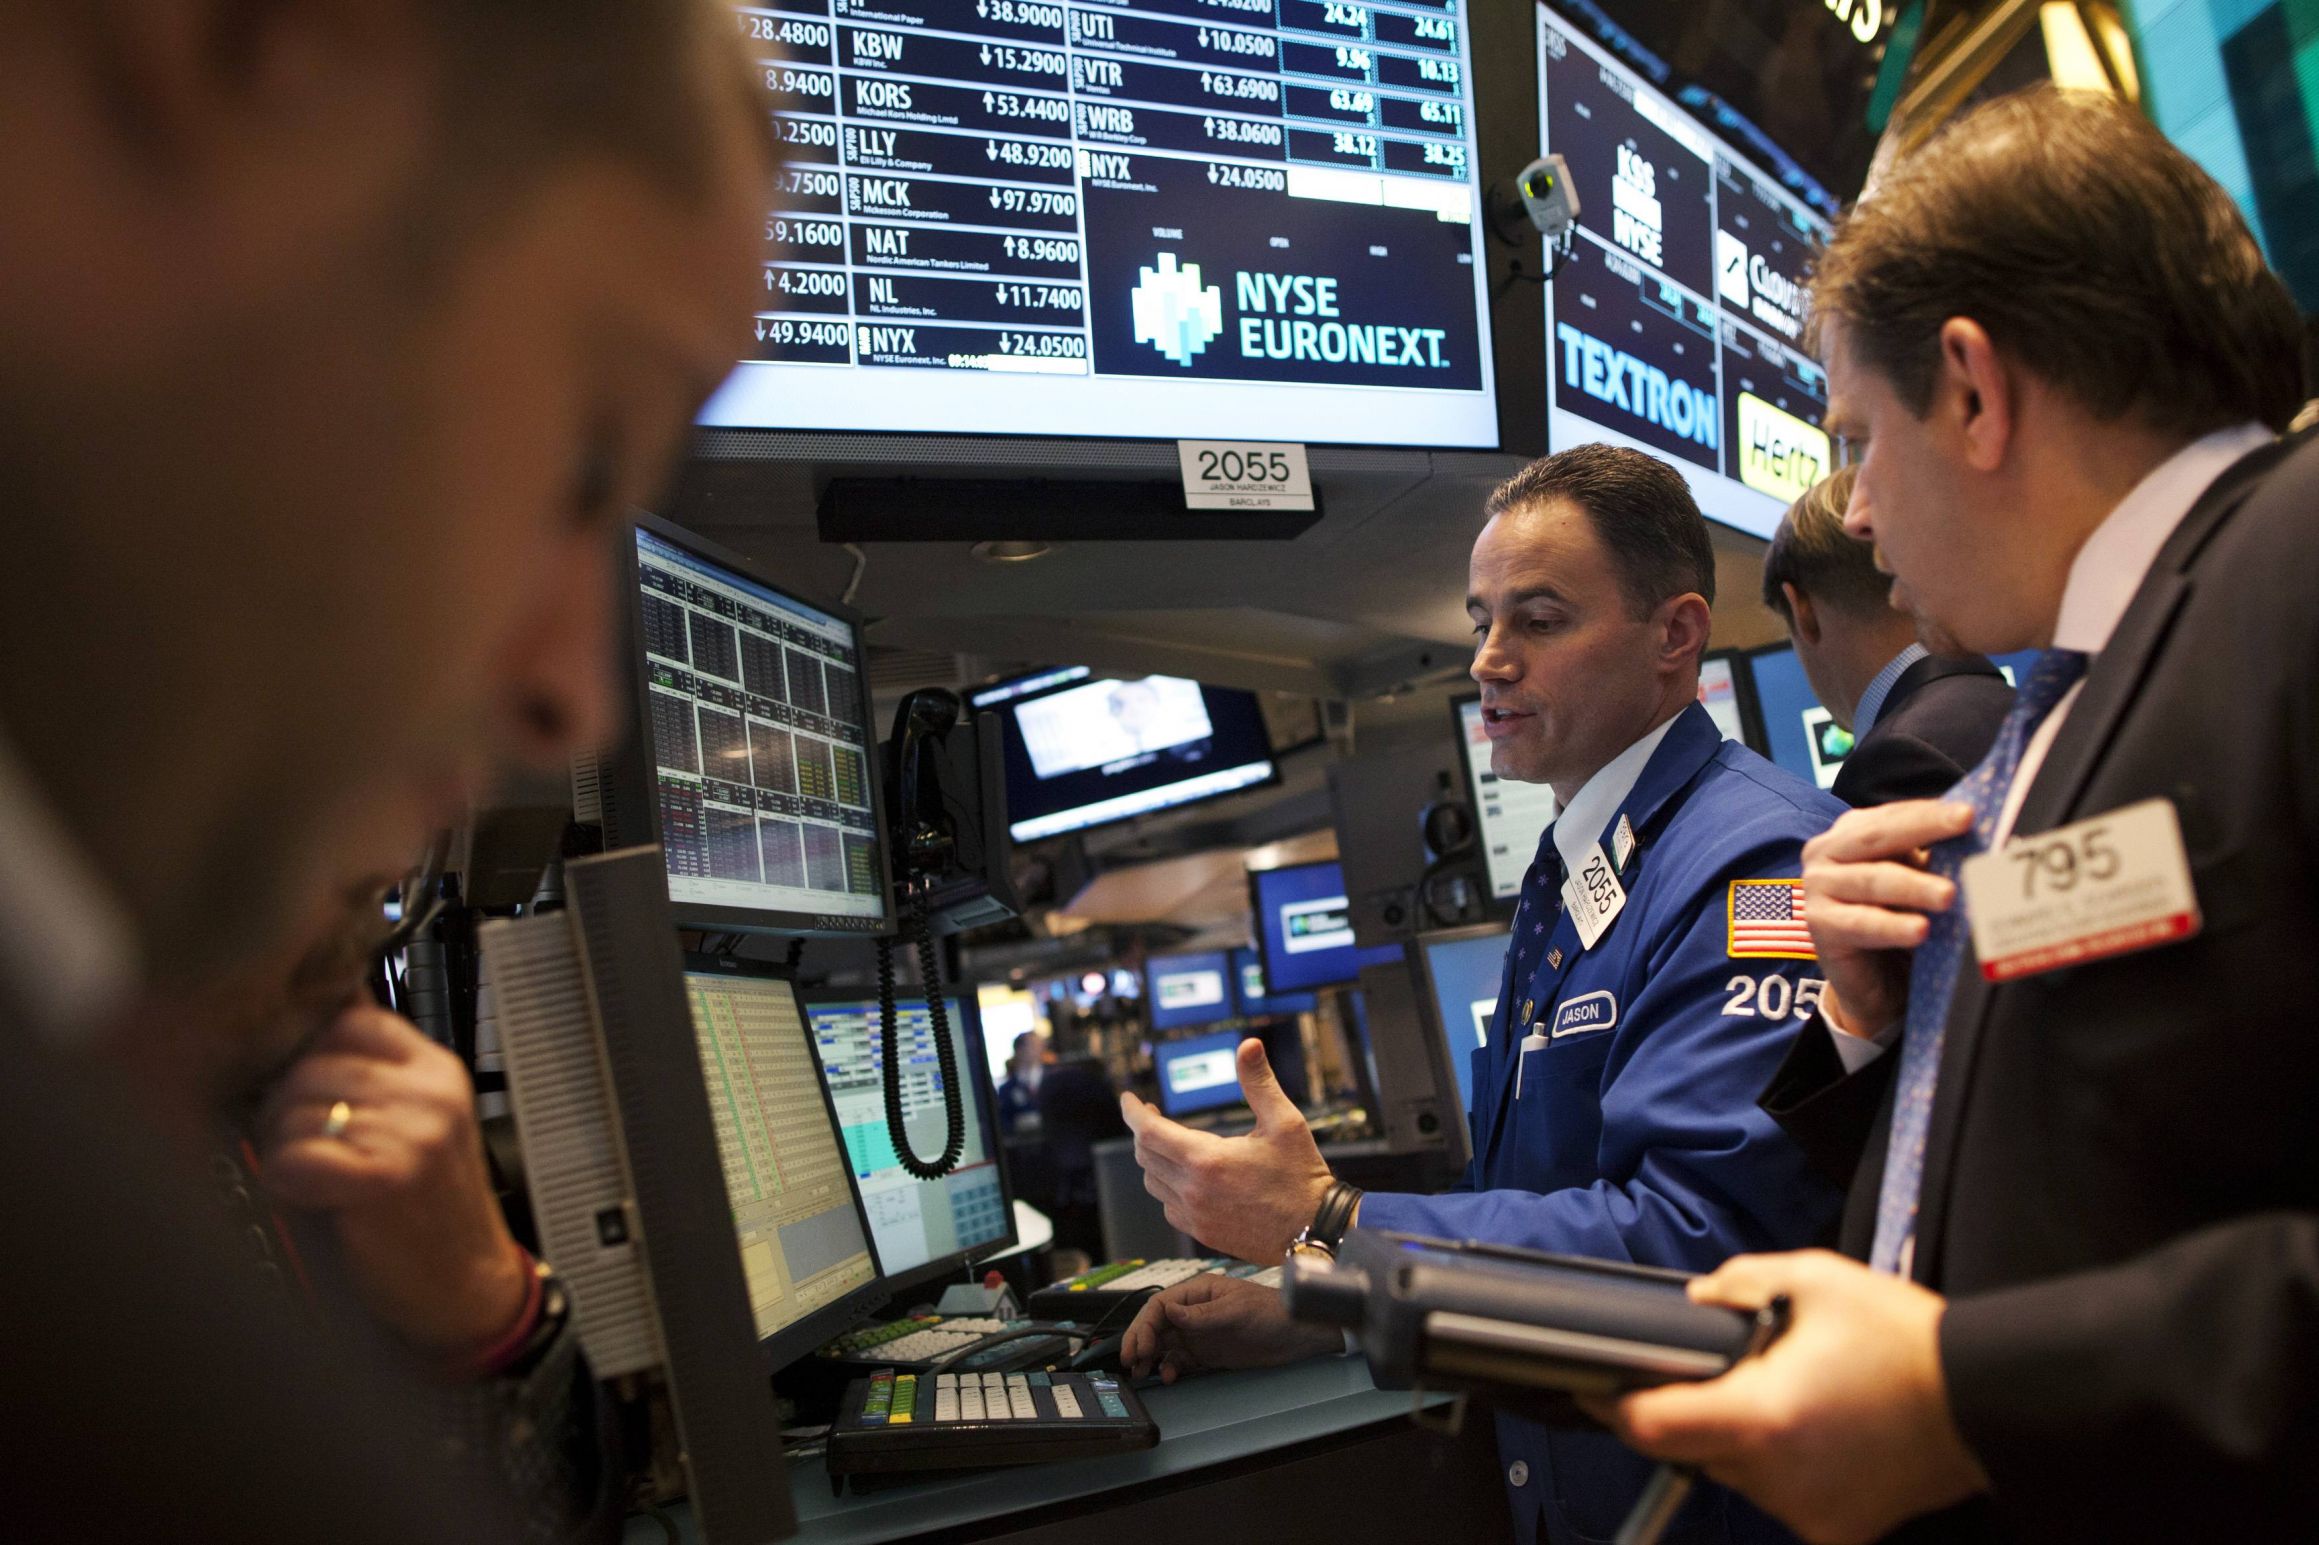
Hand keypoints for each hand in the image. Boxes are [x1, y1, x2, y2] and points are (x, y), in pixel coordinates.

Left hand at [253, 1004, 530, 1354]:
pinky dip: (284, 1184)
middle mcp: (429, 1093)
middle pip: (310, 1063)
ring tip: (316, 1181)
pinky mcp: (385, 1177)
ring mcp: (412, 1132)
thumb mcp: (414, 1126)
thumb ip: (370, 1076)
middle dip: (285, 1108)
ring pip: (292, 1111)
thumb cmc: (426, 1213)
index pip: (348, 1018)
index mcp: (436, 1070)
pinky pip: (291, 1159)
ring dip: (282, 1150)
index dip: (309, 1055)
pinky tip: (313, 1200)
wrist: (465, 1288)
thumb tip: (304, 1023)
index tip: (306, 1093)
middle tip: (306, 1151)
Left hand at [1120, 1038, 1331, 1262]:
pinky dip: (1167, 1187)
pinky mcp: (1202, 1232)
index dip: (1133, 1112)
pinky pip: (1168, 1206)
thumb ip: (1259, 1082)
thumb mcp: (1285, 1122)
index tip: (1129, 1099)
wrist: (1315, 1230)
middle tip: (1152, 1114)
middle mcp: (1193, 1191)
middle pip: (1146, 1155)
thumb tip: (1249, 1046)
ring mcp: (1195, 1216)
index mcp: (1207, 1161)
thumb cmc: (1301, 1177)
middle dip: (1144, 1130)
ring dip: (1154, 1159)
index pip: (1148, 1132)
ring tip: (1169, 1142)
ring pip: (1153, 1182)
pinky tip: (1185, 1177)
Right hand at [1121, 1275, 1340, 1383]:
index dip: (1143, 1325)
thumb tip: (1168, 1312)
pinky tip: (1170, 1376)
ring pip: (1164, 1345)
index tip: (1138, 1346)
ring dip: (1150, 1357)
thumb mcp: (1236, 1311)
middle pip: (1157, 1325)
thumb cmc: (1272, 1312)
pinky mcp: (1208, 1354)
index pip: (1160, 1306)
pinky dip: (1170, 1368)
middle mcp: (1194, 1312)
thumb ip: (1201, 1315)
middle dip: (1140, 1342)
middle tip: (1130, 1362)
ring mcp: (1200, 1334)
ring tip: (1142, 1373)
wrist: (1300, 1334)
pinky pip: (1181, 1361)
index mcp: (1198, 1292)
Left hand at [1583, 1251, 1988, 1544]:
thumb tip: (1696, 1303)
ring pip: (1735, 1471)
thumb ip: (1738, 1284)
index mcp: (1763, 1418)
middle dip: (1690, 1407)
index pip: (1652, 1427)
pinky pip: (1778, 1493)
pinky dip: (1779, 1462)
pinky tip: (1815, 1427)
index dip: (1614, 1404)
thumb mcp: (1815, 1280)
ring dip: (1739, 1435)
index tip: (1594, 1382)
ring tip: (1788, 1390)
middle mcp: (1777, 1477)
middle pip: (1692, 1448)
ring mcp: (1807, 1512)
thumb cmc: (1906, 1341)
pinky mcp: (1836, 1530)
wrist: (1986, 1399)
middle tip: (1719, 1367)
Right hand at [1799, 800, 1973, 1035]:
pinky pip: (1860, 923)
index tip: (1969, 812)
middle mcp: (1827, 853)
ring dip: (1914, 886)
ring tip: (1949, 895)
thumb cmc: (1898, 921)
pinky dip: (1892, 926)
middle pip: (1878, 836)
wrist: (1873, 982)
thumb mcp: (1918, 883)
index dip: (1930, 812)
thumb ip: (1938, 859)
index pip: (1893, 815)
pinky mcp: (1819, 925)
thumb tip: (1988, 840)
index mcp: (1851, 834)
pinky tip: (1920, 930)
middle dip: (1924, 827)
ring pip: (1872, 880)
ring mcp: (1818, 888)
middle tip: (1965, 823)